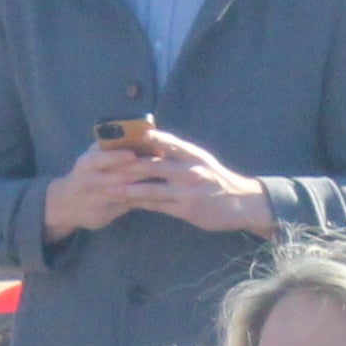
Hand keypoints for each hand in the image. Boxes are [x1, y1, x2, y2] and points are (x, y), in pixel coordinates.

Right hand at [43, 135, 154, 239]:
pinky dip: (142, 201)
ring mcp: (96, 201)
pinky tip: (158, 196)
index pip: (101, 158)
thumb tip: (138, 134)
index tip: (135, 153)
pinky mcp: (104, 215)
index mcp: (86, 164)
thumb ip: (108, 148)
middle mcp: (89, 182)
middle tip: (161, 162)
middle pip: (118, 176)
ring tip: (164, 177)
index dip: (117, 156)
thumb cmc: (86, 173)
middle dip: (140, 169)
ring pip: (124, 193)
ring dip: (145, 185)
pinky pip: (126, 207)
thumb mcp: (91, 158)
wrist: (66, 203)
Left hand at [118, 127, 276, 235]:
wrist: (242, 202)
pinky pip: (156, 205)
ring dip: (125, 188)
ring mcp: (187, 191)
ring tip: (105, 187)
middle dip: (124, 166)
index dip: (140, 139)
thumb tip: (151, 141)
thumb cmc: (217, 179)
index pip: (164, 141)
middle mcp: (189, 170)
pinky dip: (138, 202)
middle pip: (150, 165)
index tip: (120, 136)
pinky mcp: (185, 209)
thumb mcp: (202, 159)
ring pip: (149, 188)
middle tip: (103, 166)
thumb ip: (179, 152)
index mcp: (192, 153)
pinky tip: (124, 201)